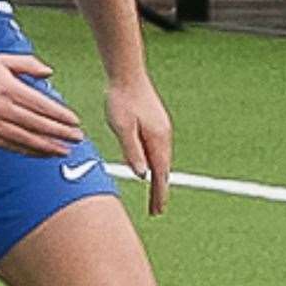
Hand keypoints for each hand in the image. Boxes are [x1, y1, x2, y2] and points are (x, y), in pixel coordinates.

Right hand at [0, 53, 84, 156]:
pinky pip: (12, 146)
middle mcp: (2, 107)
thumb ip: (28, 64)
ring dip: (48, 146)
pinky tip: (44, 153)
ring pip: (26, 139)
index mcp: (9, 88)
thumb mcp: (2, 61)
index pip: (41, 105)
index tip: (75, 121)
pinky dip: (30, 151)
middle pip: (37, 124)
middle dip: (60, 133)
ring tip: (65, 150)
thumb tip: (49, 73)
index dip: (60, 115)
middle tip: (78, 137)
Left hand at [105, 73, 172, 214]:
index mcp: (158, 139)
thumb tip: (142, 175)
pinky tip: (151, 169)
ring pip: (163, 161)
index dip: (158, 194)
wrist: (127, 74)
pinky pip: (159, 152)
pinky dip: (157, 166)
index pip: (160, 174)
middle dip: (160, 192)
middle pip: (164, 170)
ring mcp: (162, 130)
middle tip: (156, 211)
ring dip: (159, 180)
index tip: (157, 211)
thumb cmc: (121, 99)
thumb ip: (133, 151)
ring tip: (155, 195)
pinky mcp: (156, 124)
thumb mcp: (122, 127)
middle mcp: (164, 136)